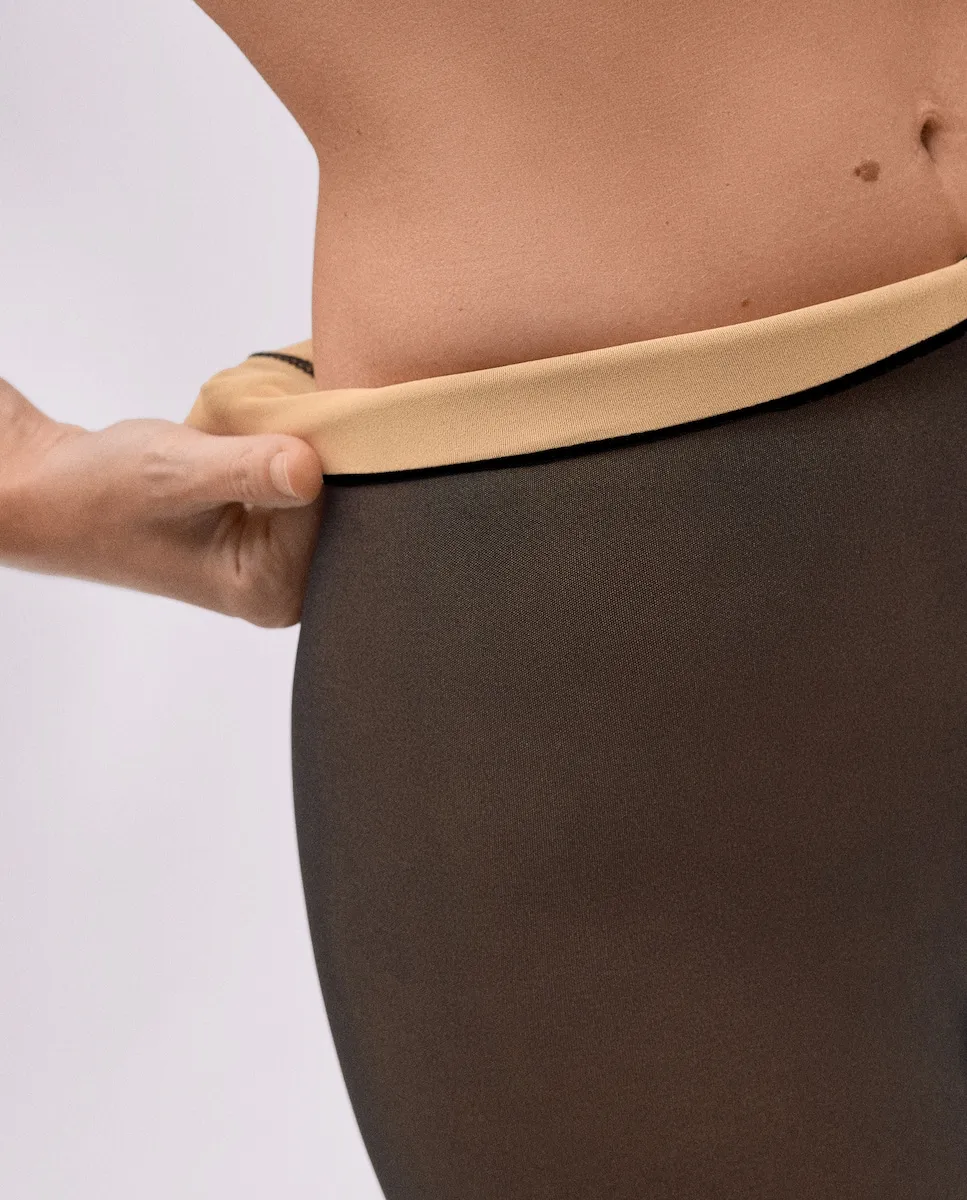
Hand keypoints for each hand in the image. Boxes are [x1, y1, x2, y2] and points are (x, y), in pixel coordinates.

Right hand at [0, 379, 324, 627]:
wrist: (64, 494)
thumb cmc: (106, 492)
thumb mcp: (175, 474)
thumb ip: (246, 471)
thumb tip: (311, 472)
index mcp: (270, 592)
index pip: (330, 508)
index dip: (304, 454)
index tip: (259, 431)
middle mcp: (289, 589)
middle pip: (342, 504)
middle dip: (306, 452)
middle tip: (247, 433)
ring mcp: (288, 564)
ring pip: (329, 487)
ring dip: (293, 447)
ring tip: (236, 444)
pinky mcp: (281, 537)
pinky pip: (310, 484)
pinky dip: (284, 453)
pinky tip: (242, 451)